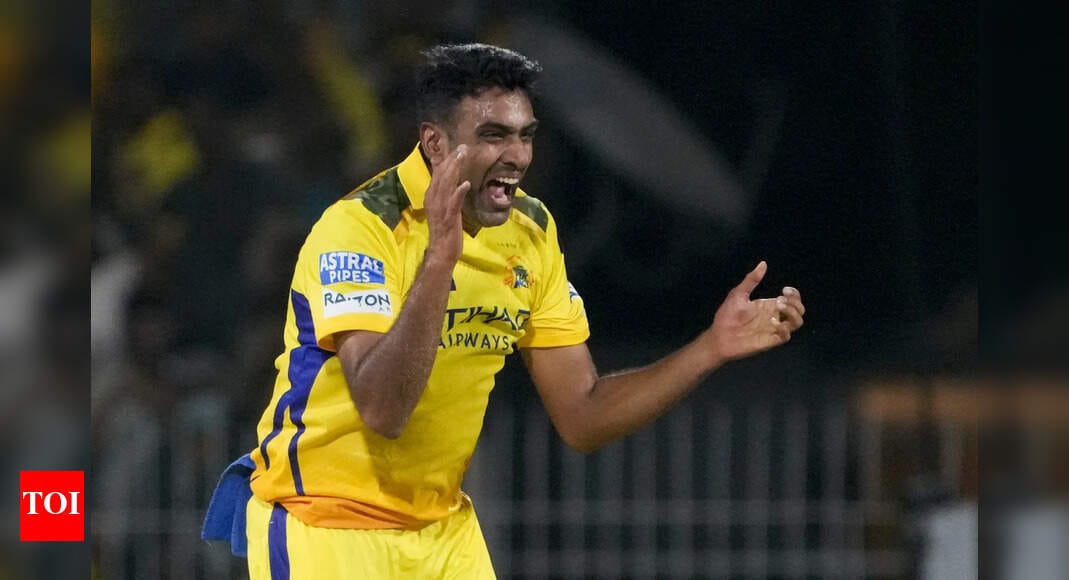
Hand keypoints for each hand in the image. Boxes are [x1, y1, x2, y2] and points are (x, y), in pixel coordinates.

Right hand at [424, 145, 471, 263]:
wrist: (441, 251)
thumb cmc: (445, 230)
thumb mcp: (444, 208)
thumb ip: (446, 193)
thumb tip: (454, 181)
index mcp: (432, 196)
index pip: (438, 174)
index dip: (446, 160)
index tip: (455, 148)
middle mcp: (433, 199)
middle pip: (442, 175)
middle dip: (452, 159)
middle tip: (462, 147)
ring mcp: (440, 208)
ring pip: (446, 184)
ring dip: (454, 169)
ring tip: (462, 156)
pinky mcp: (448, 217)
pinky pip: (453, 202)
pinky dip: (458, 192)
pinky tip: (465, 184)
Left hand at [706, 261, 804, 361]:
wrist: (719, 335)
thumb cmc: (727, 315)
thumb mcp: (739, 294)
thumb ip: (752, 280)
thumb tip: (763, 263)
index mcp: (769, 306)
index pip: (792, 300)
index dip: (795, 294)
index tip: (784, 290)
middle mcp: (775, 317)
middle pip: (799, 310)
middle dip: (795, 302)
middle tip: (779, 299)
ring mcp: (774, 329)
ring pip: (797, 323)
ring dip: (793, 313)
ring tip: (779, 307)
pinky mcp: (770, 341)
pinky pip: (786, 336)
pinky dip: (784, 328)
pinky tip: (772, 322)